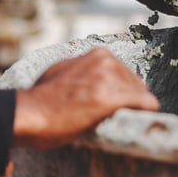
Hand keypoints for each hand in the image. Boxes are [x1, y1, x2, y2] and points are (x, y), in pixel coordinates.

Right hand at [12, 48, 158, 149]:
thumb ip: (84, 71)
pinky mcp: (113, 98)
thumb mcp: (64, 71)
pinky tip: (137, 122)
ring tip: (115, 122)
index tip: (114, 106)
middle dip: (128, 100)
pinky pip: (147, 104)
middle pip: (136, 83)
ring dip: (132, 109)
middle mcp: (107, 61)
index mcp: (98, 54)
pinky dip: (145, 114)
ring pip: (142, 95)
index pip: (125, 74)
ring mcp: (111, 78)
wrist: (30, 113)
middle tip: (112, 117)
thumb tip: (95, 80)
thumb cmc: (42, 98)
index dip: (121, 92)